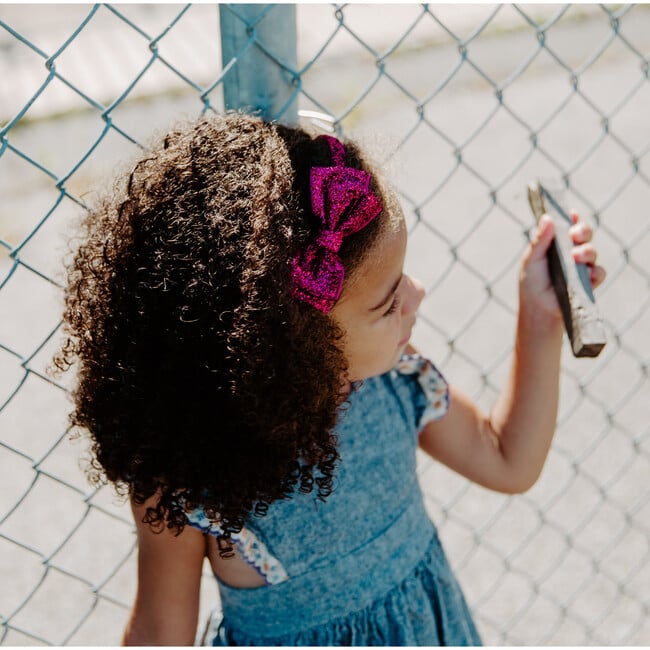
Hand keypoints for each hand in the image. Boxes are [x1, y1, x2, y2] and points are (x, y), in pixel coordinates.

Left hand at [519, 212, 606, 327]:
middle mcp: (572, 249)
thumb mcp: (531, 260)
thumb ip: (540, 241)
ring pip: (592, 250)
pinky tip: (588, 274)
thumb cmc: (532, 282)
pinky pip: (599, 272)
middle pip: (584, 233)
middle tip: (574, 235)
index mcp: (557, 241)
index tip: (571, 214)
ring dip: (587, 251)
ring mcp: (582, 265)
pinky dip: (595, 272)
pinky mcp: (590, 281)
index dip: (571, 217)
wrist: (538, 308)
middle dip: (582, 230)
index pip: (568, 224)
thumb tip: (547, 218)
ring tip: (576, 257)